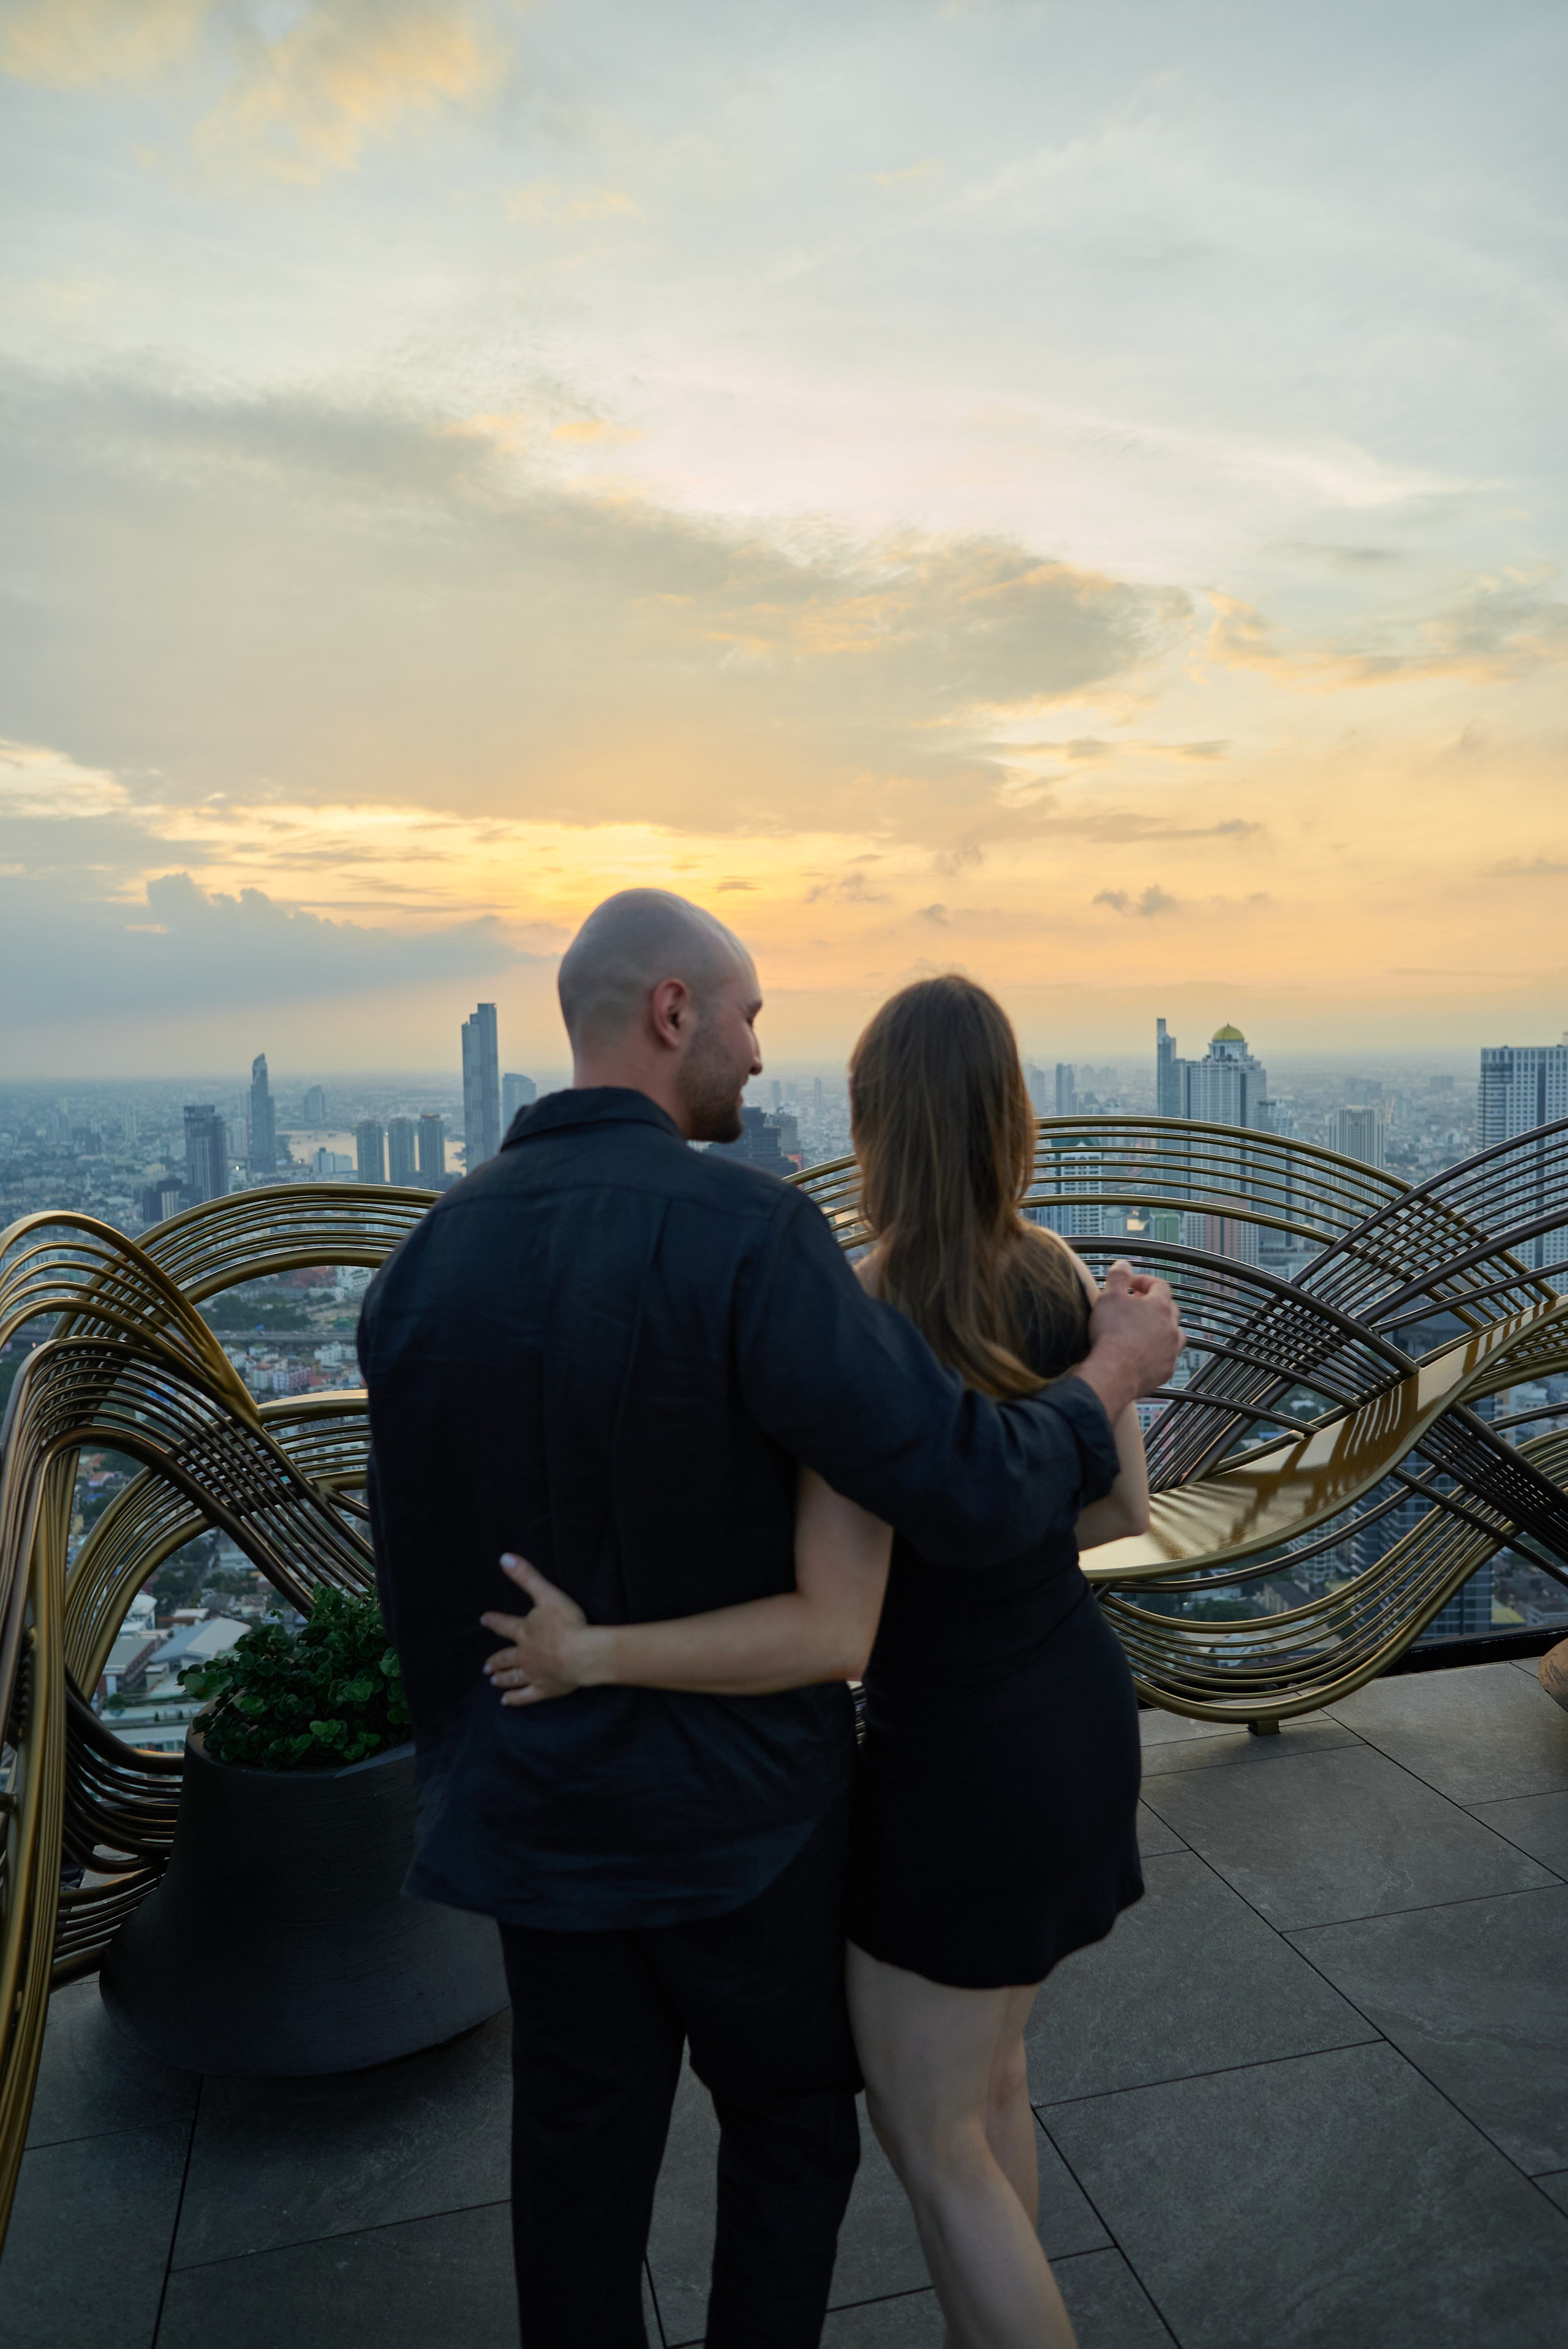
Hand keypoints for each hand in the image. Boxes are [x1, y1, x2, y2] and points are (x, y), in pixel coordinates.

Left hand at [481, 1555, 604, 1706]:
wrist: (581, 1653)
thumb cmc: (567, 1623)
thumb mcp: (547, 1594)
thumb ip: (526, 1576)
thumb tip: (504, 1557)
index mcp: (524, 1631)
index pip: (505, 1625)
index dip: (494, 1621)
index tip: (484, 1620)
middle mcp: (524, 1654)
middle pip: (505, 1657)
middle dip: (495, 1659)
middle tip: (485, 1665)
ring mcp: (533, 1674)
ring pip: (512, 1677)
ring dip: (502, 1678)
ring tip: (492, 1681)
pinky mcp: (544, 1689)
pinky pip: (526, 1696)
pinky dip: (515, 1699)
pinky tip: (506, 1701)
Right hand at [1082, 1260, 1183, 1412]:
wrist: (1114, 1373)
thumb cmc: (1110, 1335)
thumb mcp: (1108, 1297)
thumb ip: (1118, 1277)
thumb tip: (1124, 1264)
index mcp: (1159, 1307)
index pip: (1159, 1286)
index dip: (1144, 1282)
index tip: (1130, 1284)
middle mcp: (1170, 1327)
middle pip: (1170, 1309)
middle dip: (1154, 1305)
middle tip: (1135, 1306)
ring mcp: (1171, 1350)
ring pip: (1174, 1334)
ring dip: (1161, 1329)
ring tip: (1145, 1330)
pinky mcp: (1166, 1370)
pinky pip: (1167, 1358)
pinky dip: (1158, 1353)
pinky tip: (1144, 1355)